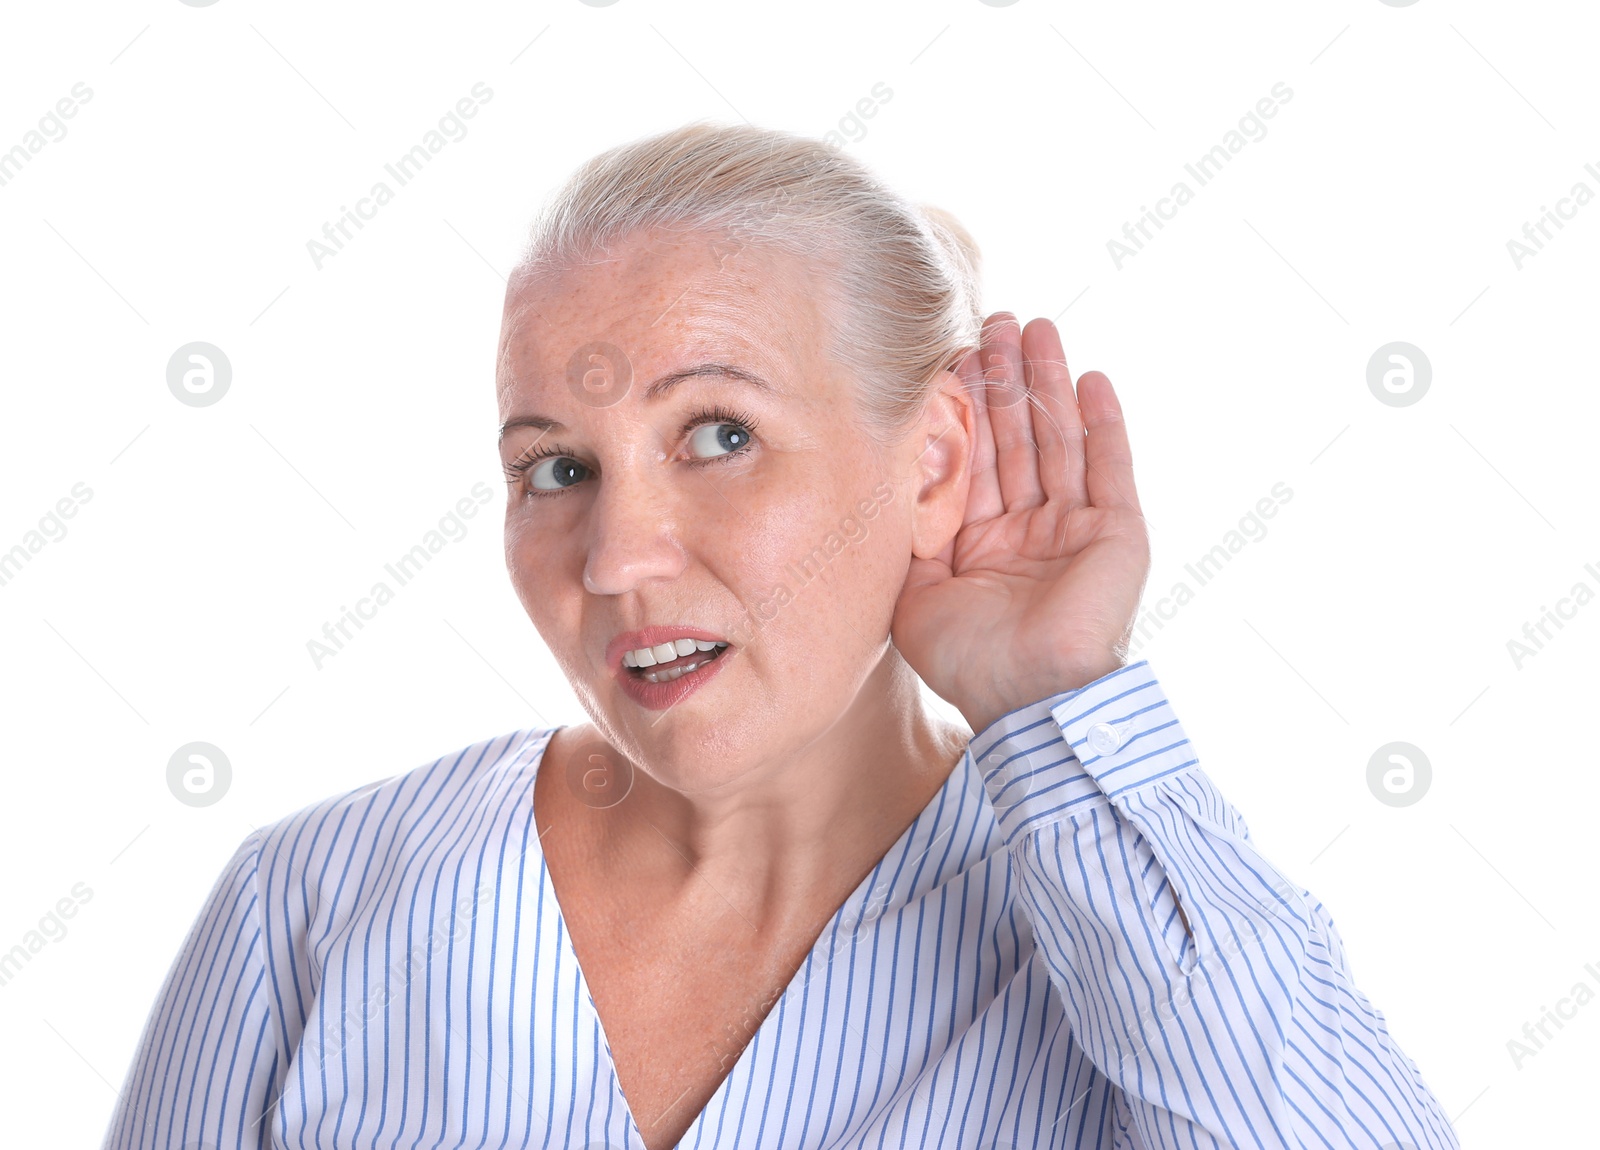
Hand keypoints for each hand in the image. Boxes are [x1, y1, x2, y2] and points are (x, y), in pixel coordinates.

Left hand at [890, 313, 1150, 735]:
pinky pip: (1111, 467)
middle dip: (1005, 380)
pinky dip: (1104, 423)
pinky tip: (1091, 378)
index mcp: (982, 541)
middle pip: (1016, 437)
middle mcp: (1029, 529)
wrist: (1027, 699)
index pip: (973, 458)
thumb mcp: (913, 589)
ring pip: (1059, 439)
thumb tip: (881, 476)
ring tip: (1036, 328)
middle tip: (993, 320)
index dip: (964, 408)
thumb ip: (906, 533)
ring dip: (1048, 384)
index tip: (950, 354)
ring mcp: (1075, 528)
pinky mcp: (1117, 532)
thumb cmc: (966, 658)